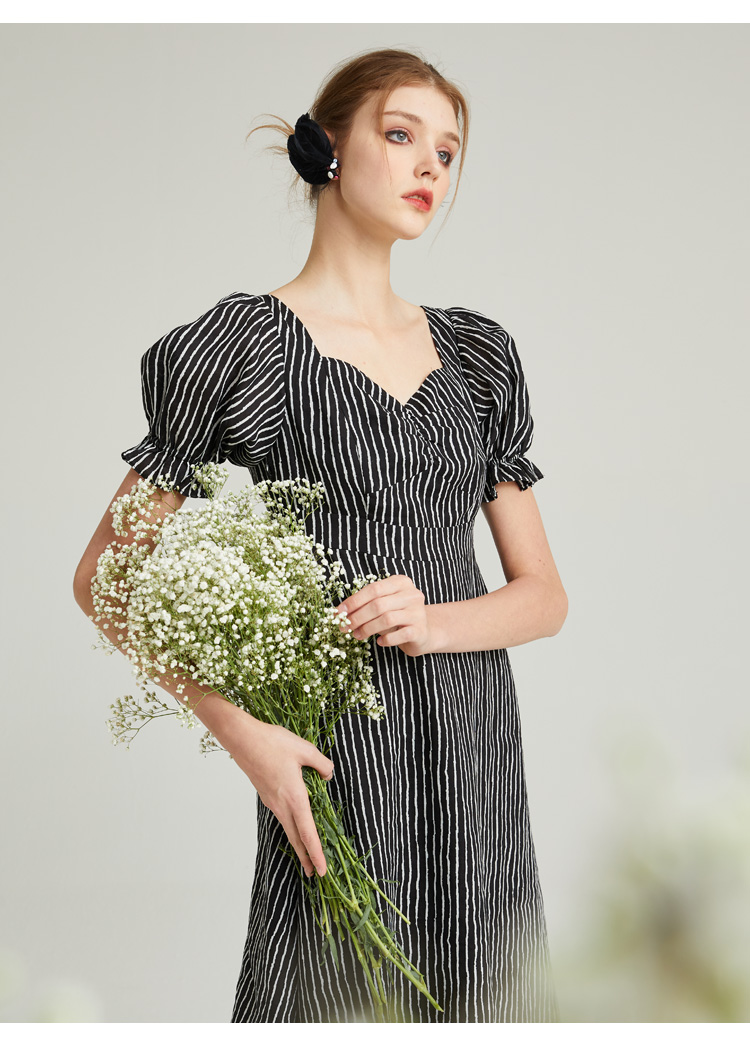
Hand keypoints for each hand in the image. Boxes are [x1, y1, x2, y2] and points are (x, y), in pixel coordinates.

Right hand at [213, 706, 333, 877]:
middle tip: (315, 874)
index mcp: (294, 797)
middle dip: (306, 857)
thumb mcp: (305, 749)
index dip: (316, 853)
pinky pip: (282, 816)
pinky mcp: (266, 795)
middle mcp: (282, 805)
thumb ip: (322, 764)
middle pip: (296, 838)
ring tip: (306, 855)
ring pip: (288, 828)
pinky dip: (291, 827)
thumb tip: (329, 775)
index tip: (322, 871)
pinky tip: (296, 824)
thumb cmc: (272, 742)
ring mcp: (272, 802)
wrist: (242, 739)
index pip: (308, 833)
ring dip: (298, 844)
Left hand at [336, 574, 431, 656]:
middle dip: (357, 617)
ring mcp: (418, 612)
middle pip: (378, 604)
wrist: (423, 632)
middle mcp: (411, 595)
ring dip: (367, 628)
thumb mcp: (384, 604)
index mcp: (401, 582)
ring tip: (357, 635)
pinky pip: (398, 635)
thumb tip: (341, 613)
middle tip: (345, 627)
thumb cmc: (398, 616)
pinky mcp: (420, 630)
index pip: (374, 589)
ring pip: (386, 619)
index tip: (339, 612)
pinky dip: (385, 639)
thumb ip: (367, 604)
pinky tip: (379, 641)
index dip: (354, 601)